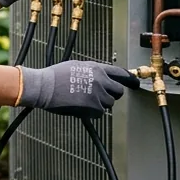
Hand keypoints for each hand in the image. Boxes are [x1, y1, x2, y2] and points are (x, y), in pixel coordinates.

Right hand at [15, 61, 135, 117]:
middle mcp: (101, 80)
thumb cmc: (55, 76)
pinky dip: (92, 112)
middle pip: (118, 91)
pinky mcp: (93, 107)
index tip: (135, 83)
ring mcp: (98, 94)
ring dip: (100, 104)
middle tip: (101, 96)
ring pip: (109, 103)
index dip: (129, 79)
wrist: (44, 87)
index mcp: (97, 68)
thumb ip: (92, 71)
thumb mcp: (76, 66)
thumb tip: (100, 76)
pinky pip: (99, 113)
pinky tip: (81, 106)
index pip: (120, 73)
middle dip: (112, 94)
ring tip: (84, 100)